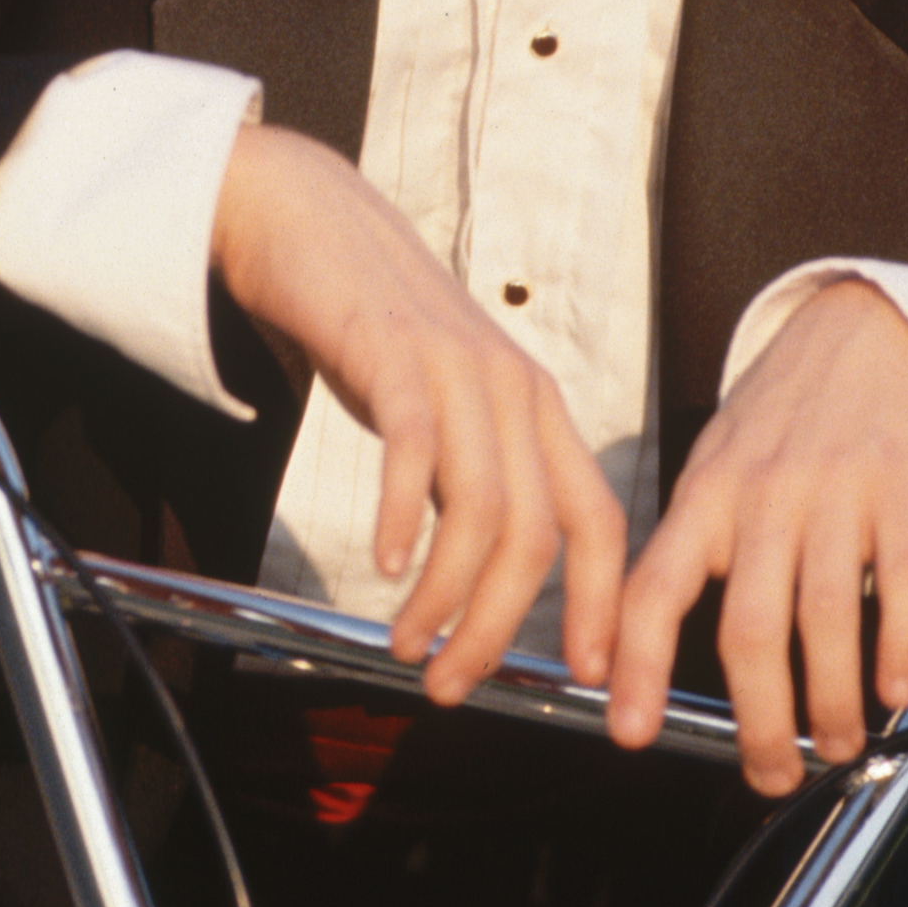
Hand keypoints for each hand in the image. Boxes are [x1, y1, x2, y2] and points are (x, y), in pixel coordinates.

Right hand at [209, 123, 626, 701]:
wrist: (307, 220)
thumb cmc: (369, 328)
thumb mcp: (442, 406)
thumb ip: (465, 476)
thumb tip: (468, 581)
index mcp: (537, 410)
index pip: (598, 522)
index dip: (601, 607)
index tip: (583, 678)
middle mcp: (515, 390)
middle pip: (538, 538)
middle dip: (499, 630)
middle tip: (452, 686)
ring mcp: (459, 370)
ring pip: (483, 511)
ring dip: (446, 598)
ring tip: (408, 647)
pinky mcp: (395, 353)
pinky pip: (417, 450)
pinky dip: (405, 518)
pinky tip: (385, 565)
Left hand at [607, 278, 907, 797]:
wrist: (863, 331)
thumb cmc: (781, 418)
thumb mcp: (716, 467)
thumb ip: (694, 549)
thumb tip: (648, 653)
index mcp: (702, 498)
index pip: (652, 590)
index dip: (636, 666)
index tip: (629, 732)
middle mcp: (760, 499)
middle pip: (747, 630)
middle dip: (758, 722)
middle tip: (768, 773)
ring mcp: (831, 494)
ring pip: (822, 620)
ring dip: (828, 702)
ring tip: (834, 745)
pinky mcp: (897, 491)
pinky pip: (899, 583)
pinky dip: (899, 647)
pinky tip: (895, 689)